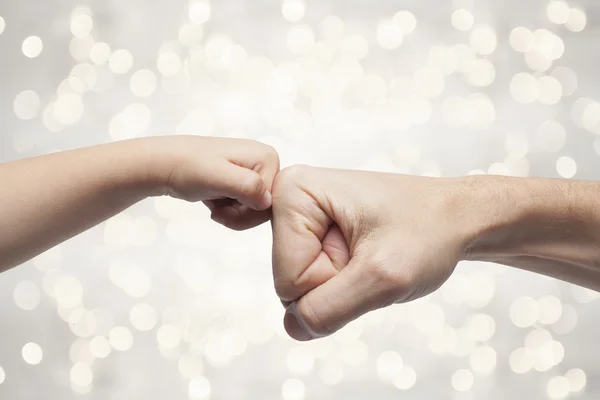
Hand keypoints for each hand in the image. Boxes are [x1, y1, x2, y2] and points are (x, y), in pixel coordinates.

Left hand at [147, 136, 279, 229]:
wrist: (164, 164)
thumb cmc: (186, 168)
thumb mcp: (217, 177)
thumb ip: (247, 187)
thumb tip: (267, 201)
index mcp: (267, 157)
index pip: (273, 201)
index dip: (248, 213)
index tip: (222, 210)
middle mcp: (266, 161)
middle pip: (266, 206)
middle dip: (241, 216)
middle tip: (216, 212)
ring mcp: (254, 170)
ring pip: (256, 209)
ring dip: (234, 214)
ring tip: (214, 205)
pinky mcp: (243, 178)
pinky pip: (246, 205)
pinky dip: (230, 210)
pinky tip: (214, 202)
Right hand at [271, 165, 472, 339]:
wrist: (455, 218)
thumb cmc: (428, 231)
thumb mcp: (383, 277)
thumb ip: (330, 309)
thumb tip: (293, 329)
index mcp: (293, 192)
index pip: (288, 280)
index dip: (333, 281)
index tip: (367, 251)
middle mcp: (288, 199)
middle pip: (289, 283)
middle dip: (336, 283)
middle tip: (371, 255)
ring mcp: (300, 217)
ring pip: (302, 288)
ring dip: (342, 284)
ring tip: (370, 254)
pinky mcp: (312, 233)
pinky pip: (313, 283)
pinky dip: (344, 282)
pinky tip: (364, 256)